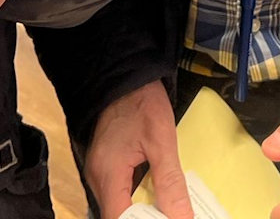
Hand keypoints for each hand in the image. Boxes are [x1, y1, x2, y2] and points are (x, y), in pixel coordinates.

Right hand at [85, 80, 192, 218]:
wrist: (126, 74)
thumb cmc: (142, 102)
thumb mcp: (162, 141)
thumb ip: (170, 183)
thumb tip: (182, 218)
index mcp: (107, 174)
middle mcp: (97, 177)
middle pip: (117, 216)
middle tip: (171, 214)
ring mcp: (99, 171)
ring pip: (117, 207)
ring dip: (141, 213)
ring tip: (166, 211)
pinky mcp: (106, 165)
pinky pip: (119, 193)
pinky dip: (136, 201)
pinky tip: (156, 200)